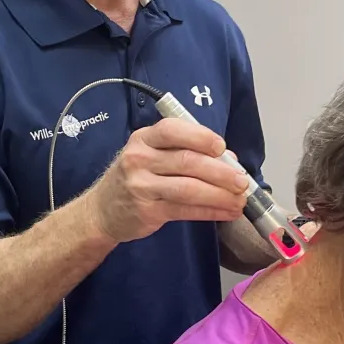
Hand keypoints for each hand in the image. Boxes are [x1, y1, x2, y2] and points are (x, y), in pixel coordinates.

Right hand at [88, 118, 249, 243]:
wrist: (102, 211)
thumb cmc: (135, 178)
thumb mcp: (152, 156)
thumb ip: (186, 152)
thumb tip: (229, 160)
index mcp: (144, 139)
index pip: (172, 131)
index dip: (200, 137)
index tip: (222, 147)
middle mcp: (139, 159)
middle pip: (186, 162)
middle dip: (220, 172)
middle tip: (242, 181)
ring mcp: (141, 186)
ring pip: (188, 188)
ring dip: (219, 195)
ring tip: (239, 200)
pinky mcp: (147, 211)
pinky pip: (185, 210)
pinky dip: (210, 211)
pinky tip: (225, 212)